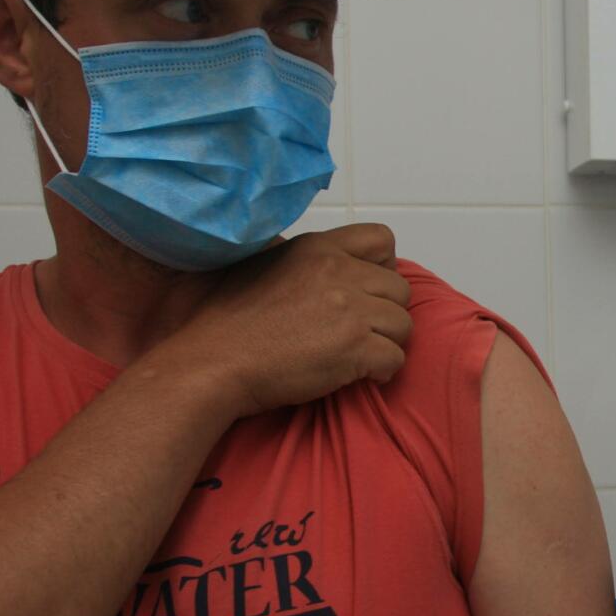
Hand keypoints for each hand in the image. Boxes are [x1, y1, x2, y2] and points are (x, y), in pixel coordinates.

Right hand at [154, 223, 413, 417]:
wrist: (212, 362)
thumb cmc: (224, 320)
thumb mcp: (259, 264)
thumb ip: (298, 260)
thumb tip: (319, 266)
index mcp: (317, 248)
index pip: (381, 239)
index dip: (383, 267)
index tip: (367, 291)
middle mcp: (339, 272)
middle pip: (399, 288)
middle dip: (387, 312)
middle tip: (363, 332)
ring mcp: (350, 310)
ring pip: (404, 324)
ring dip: (387, 342)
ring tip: (362, 357)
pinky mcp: (355, 348)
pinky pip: (396, 358)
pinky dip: (384, 371)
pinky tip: (363, 376)